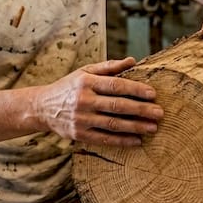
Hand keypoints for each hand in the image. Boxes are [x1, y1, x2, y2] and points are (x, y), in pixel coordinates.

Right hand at [34, 57, 162, 146]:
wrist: (42, 107)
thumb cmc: (69, 86)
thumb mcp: (85, 71)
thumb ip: (109, 67)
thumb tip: (133, 60)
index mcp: (86, 82)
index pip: (116, 85)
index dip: (136, 89)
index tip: (153, 94)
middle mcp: (83, 100)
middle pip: (117, 106)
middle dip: (141, 110)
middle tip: (159, 113)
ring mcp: (81, 119)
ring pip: (113, 124)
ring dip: (135, 127)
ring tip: (152, 128)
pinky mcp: (79, 134)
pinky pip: (105, 139)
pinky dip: (122, 141)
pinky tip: (137, 140)